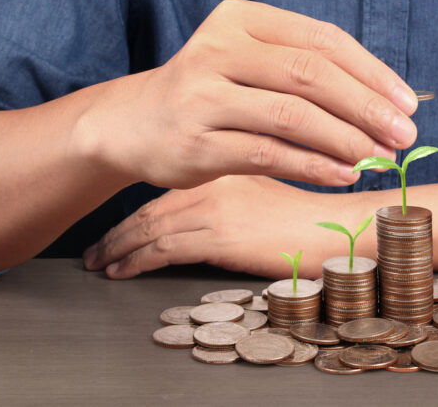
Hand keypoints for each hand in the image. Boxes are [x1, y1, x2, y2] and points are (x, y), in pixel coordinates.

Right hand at [74, 0, 417, 189]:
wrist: (132, 124)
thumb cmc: (207, 93)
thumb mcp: (245, 61)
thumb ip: (300, 67)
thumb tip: (381, 99)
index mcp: (240, 19)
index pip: (321, 39)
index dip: (371, 71)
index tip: (407, 101)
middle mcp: (218, 49)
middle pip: (310, 74)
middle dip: (366, 106)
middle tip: (404, 133)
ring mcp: (204, 96)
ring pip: (291, 115)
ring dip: (345, 139)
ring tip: (380, 157)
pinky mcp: (197, 143)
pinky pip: (267, 153)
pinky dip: (312, 165)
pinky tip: (343, 173)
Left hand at [82, 175, 373, 279]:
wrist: (341, 232)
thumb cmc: (315, 219)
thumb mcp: (272, 196)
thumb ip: (240, 193)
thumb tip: (209, 217)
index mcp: (226, 166)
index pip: (170, 189)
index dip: (139, 209)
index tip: (118, 229)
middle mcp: (214, 181)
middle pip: (152, 206)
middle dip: (118, 231)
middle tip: (96, 250)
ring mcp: (215, 207)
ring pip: (149, 227)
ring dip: (119, 249)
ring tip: (102, 265)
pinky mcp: (219, 235)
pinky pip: (162, 249)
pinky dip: (135, 261)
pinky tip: (121, 272)